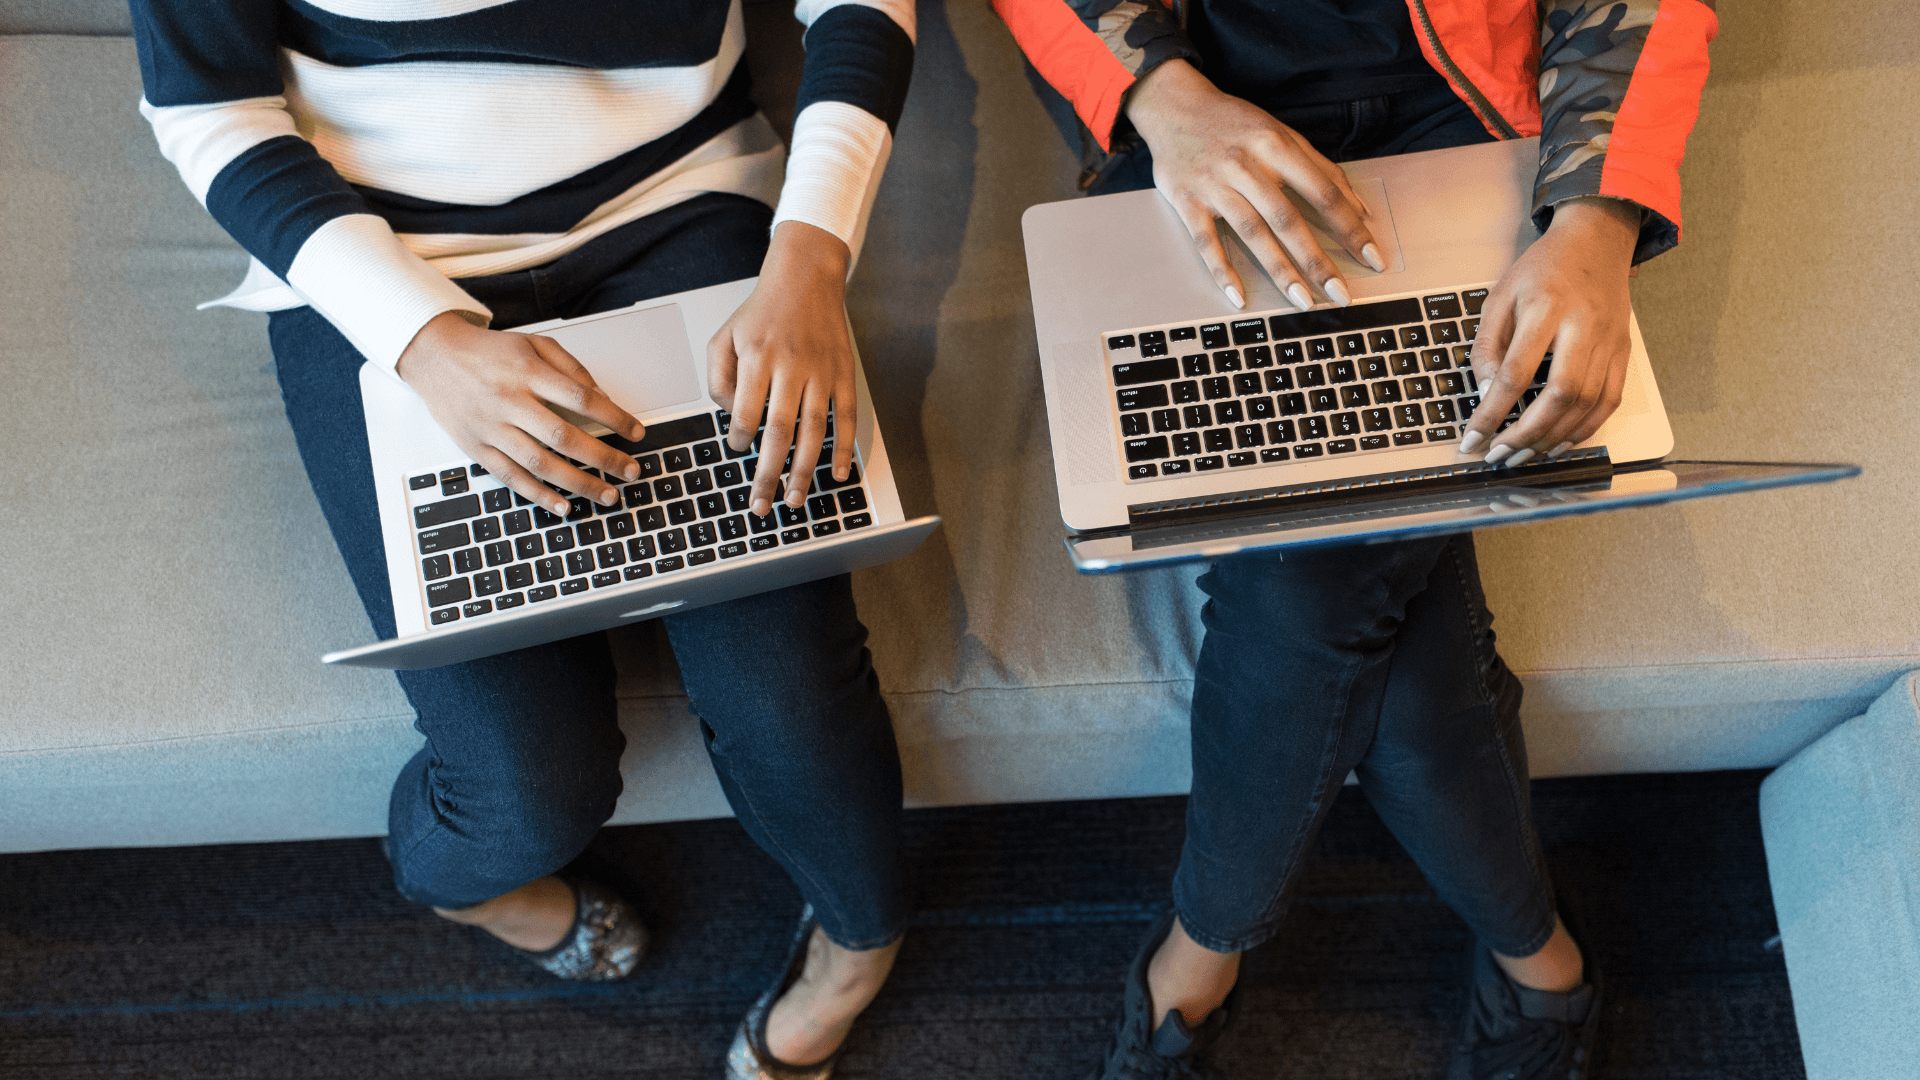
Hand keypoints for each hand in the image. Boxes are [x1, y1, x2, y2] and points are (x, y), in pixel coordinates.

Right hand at [395, 312, 645, 515]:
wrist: (433, 356)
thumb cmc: (489, 352)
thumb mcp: (533, 343)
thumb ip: (570, 368)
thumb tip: (603, 397)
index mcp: (528, 372)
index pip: (582, 398)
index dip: (615, 417)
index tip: (637, 432)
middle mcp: (510, 401)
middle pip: (565, 436)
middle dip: (604, 458)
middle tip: (632, 472)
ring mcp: (491, 428)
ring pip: (540, 463)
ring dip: (579, 483)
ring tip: (608, 494)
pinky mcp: (476, 448)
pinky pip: (511, 477)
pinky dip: (539, 495)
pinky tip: (565, 506)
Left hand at [707, 220, 857, 517]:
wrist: (806, 277)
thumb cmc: (762, 312)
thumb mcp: (724, 336)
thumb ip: (718, 379)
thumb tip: (733, 418)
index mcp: (757, 357)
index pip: (746, 412)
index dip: (739, 438)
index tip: (737, 448)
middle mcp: (791, 367)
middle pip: (779, 432)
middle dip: (768, 474)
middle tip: (761, 504)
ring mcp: (821, 372)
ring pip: (813, 431)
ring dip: (803, 470)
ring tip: (794, 499)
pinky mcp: (843, 374)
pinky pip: (846, 418)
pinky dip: (843, 449)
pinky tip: (836, 474)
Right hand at [1124, 59, 1383, 309]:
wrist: (1174, 107)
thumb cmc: (1234, 124)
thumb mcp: (1281, 133)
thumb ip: (1321, 168)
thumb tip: (1360, 209)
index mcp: (1276, 145)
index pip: (1323, 192)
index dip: (1350, 227)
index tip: (1372, 256)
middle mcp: (1247, 165)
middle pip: (1288, 219)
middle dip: (1317, 260)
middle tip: (1340, 293)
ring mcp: (1215, 185)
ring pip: (1252, 233)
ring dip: (1279, 270)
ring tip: (1302, 301)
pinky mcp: (1187, 201)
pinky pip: (1206, 241)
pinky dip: (1222, 270)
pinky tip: (1239, 296)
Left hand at [1461, 197, 1641, 464]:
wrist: (1596, 240)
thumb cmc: (1542, 269)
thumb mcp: (1499, 297)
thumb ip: (1488, 347)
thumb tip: (1487, 394)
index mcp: (1545, 308)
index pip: (1516, 373)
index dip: (1493, 413)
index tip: (1473, 439)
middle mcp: (1582, 326)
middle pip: (1560, 395)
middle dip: (1526, 435)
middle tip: (1499, 456)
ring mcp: (1608, 340)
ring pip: (1586, 404)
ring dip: (1553, 438)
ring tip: (1522, 455)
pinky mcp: (1623, 351)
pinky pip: (1609, 401)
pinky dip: (1585, 429)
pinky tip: (1559, 442)